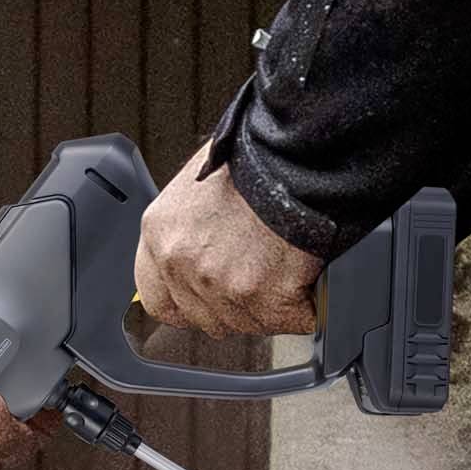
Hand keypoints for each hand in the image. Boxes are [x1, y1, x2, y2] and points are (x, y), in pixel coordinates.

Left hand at [135, 141, 321, 337]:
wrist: (302, 146)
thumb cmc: (258, 151)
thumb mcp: (202, 181)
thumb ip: (192, 226)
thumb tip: (204, 246)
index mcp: (161, 231)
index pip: (158, 300)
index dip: (187, 304)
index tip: (206, 300)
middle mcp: (182, 263)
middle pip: (206, 318)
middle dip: (235, 304)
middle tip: (263, 273)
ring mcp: (222, 284)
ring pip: (249, 323)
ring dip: (273, 305)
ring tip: (289, 265)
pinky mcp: (267, 297)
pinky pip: (292, 321)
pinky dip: (309, 306)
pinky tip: (312, 279)